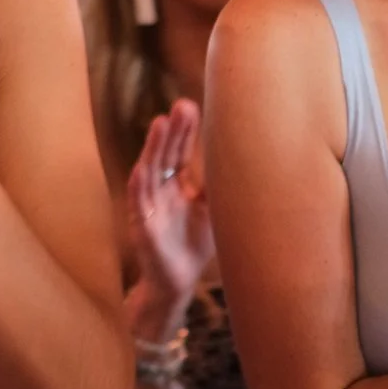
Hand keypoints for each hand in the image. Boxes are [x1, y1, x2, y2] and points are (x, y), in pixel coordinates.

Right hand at [128, 99, 212, 331]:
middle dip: (172, 130)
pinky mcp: (143, 228)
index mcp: (177, 185)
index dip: (184, 130)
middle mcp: (160, 191)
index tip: (190, 105)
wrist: (178, 283)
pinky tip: (139, 170)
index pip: (179, 151)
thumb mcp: (214, 210)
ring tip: (159, 123)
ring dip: (153, 148)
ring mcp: (150, 208)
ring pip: (149, 172)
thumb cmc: (195, 244)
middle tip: (182, 105)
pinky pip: (138, 205)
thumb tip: (249, 158)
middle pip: (165, 154)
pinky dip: (138, 187)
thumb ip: (220, 186)